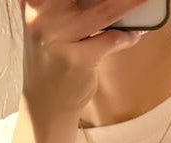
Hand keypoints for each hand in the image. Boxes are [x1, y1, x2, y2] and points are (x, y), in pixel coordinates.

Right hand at [22, 0, 144, 116]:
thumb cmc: (52, 58)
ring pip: (102, 11)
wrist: (45, 104)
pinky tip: (134, 33)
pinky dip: (126, 36)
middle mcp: (42, 16)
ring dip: (129, 3)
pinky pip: (111, 40)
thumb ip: (65, 4)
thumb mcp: (49, 22)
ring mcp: (57, 38)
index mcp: (35, 2)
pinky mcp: (76, 61)